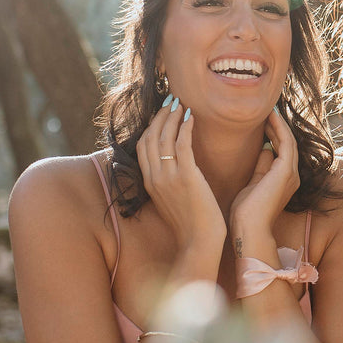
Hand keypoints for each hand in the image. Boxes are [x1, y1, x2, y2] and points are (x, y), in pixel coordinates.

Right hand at [137, 97, 225, 251]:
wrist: (199, 242)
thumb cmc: (191, 223)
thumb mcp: (171, 199)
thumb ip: (167, 181)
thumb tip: (173, 165)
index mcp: (149, 182)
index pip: (143, 146)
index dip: (152, 126)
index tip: (163, 112)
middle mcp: (155, 178)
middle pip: (151, 137)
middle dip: (161, 115)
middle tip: (172, 100)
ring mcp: (169, 178)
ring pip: (164, 138)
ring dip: (172, 117)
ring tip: (181, 103)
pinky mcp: (186, 178)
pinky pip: (182, 145)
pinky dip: (185, 127)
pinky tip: (191, 117)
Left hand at [229, 109, 299, 233]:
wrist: (249, 229)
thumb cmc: (246, 213)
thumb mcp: (253, 184)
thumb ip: (260, 167)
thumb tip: (264, 149)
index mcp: (284, 180)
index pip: (281, 150)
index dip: (273, 133)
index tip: (262, 120)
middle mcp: (292, 175)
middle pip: (287, 143)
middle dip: (277, 125)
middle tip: (266, 108)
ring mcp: (291, 173)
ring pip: (288, 140)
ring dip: (279, 123)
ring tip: (269, 108)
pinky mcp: (286, 171)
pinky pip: (285, 143)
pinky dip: (279, 128)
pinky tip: (270, 117)